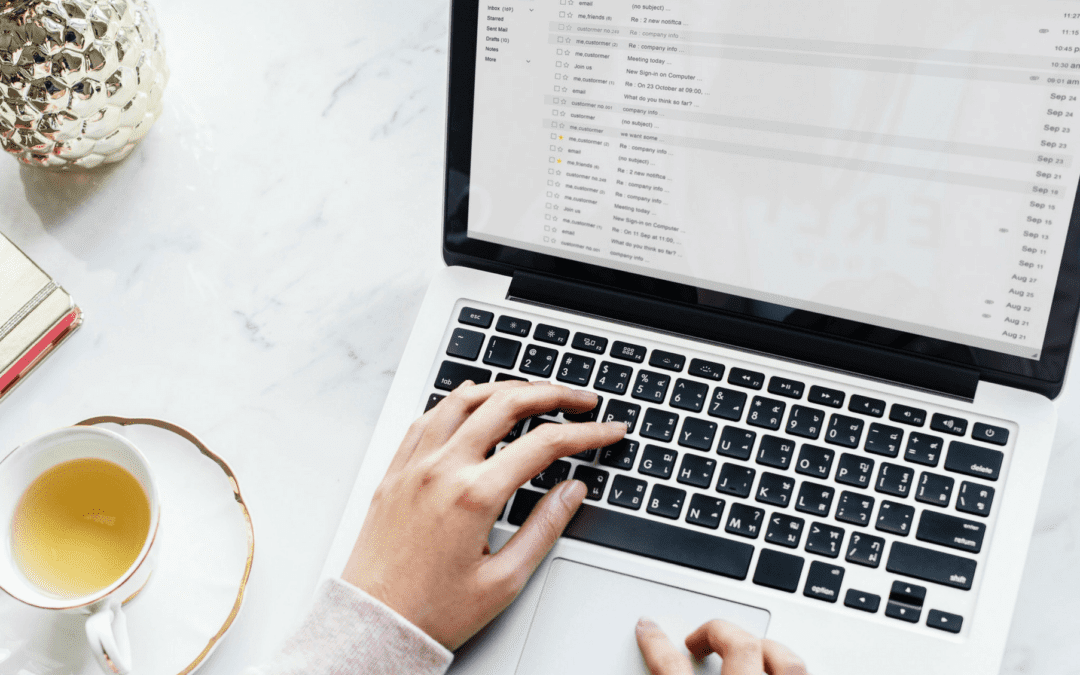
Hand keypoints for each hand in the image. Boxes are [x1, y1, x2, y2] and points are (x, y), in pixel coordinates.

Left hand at [342, 380, 625, 649]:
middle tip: (581, 399)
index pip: (544, 444)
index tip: (608, 430)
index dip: (586, 433)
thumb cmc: (432, 612)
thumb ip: (544, 528)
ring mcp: (414, 466)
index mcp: (473, 495)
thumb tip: (573, 490)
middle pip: (506, 404)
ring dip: (505, 389)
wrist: (374, 625)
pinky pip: (427, 418)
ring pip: (463, 400)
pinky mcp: (395, 472)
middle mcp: (442, 470)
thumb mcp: (504, 580)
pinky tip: (472, 401)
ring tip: (534, 393)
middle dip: (553, 394)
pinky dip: (457, 401)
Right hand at [636, 618, 806, 674]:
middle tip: (696, 641)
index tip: (648, 629)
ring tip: (749, 648)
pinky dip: (786, 669)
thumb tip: (653, 670)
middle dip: (716, 632)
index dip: (656, 644)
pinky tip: (777, 672)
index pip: (671, 669)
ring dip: (765, 648)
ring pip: (785, 662)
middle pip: (738, 646)